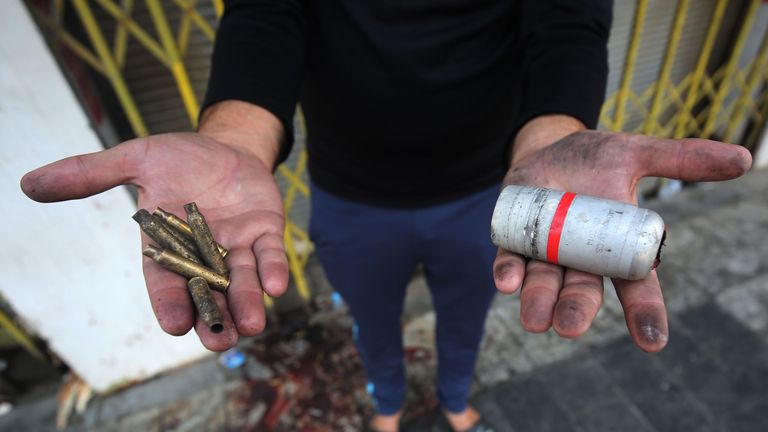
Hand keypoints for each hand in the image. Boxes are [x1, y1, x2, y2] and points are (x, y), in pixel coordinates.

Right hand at [20, 131, 287, 350]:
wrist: (225, 146)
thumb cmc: (178, 158)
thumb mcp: (136, 159)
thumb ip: (91, 174)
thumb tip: (30, 183)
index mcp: (167, 246)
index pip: (165, 281)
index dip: (170, 302)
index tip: (174, 325)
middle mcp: (202, 255)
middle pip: (206, 293)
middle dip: (213, 317)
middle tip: (219, 342)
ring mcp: (236, 247)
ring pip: (241, 283)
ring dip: (248, 304)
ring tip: (252, 326)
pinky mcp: (265, 234)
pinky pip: (269, 256)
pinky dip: (273, 271)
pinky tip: (277, 287)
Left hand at [494, 129, 751, 351]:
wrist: (546, 147)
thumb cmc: (595, 158)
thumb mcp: (637, 152)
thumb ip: (683, 159)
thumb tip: (746, 157)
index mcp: (616, 246)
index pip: (636, 285)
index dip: (644, 312)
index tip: (652, 340)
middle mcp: (581, 257)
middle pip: (583, 291)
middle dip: (577, 310)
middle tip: (570, 328)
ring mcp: (546, 251)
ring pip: (544, 283)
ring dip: (539, 300)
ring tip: (535, 320)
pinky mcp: (515, 240)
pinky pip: (511, 261)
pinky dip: (508, 272)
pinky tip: (507, 282)